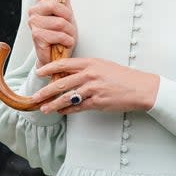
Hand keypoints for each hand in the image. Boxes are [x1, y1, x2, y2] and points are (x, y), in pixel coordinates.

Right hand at [29, 0, 75, 66]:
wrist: (57, 55)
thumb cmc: (60, 34)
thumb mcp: (65, 12)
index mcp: (41, 3)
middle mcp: (34, 12)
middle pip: (53, 4)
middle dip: (67, 16)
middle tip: (68, 24)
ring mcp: (34, 25)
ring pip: (59, 22)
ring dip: (69, 31)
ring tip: (66, 36)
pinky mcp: (37, 37)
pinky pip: (58, 35)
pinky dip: (66, 40)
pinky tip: (64, 43)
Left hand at [31, 57, 159, 114]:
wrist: (140, 87)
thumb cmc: (122, 76)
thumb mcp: (103, 65)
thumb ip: (86, 68)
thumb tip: (69, 73)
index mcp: (90, 63)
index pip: (64, 64)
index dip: (49, 68)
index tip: (39, 72)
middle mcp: (90, 74)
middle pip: (62, 83)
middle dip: (46, 91)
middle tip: (36, 96)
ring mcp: (93, 89)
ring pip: (68, 97)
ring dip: (54, 104)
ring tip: (44, 108)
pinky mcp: (98, 102)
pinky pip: (78, 107)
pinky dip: (68, 110)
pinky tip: (61, 112)